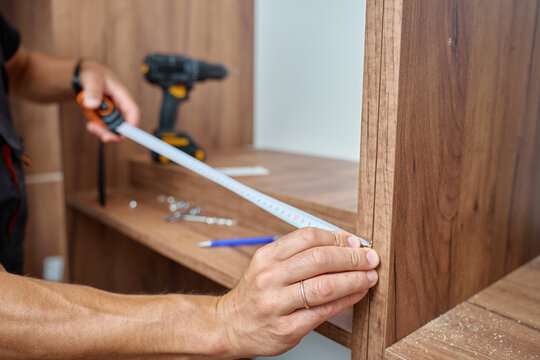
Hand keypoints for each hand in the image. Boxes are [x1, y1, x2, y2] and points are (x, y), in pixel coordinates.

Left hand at [78, 59, 139, 141]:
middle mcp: (120, 106)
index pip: (133, 113)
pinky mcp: (105, 116)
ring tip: (88, 121)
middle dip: (110, 132)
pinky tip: (88, 118)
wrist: (85, 73)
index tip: (121, 134)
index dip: (131, 126)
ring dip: (100, 129)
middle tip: (94, 129)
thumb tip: (92, 104)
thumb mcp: (91, 78)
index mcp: (122, 96)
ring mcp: (112, 112)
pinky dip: (95, 126)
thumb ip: (92, 90)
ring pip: (112, 129)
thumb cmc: (93, 73)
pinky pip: (103, 126)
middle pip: (122, 126)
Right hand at [216, 228, 378, 357]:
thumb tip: (341, 244)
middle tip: (369, 258)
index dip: (337, 238)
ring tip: (369, 276)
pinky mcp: (286, 328)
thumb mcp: (267, 265)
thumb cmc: (256, 294)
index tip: (355, 242)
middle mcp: (269, 278)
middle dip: (351, 257)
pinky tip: (357, 294)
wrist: (230, 325)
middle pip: (319, 259)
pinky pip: (323, 312)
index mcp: (267, 256)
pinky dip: (346, 301)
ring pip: (324, 286)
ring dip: (354, 279)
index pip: (308, 237)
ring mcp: (276, 304)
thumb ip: (298, 254)